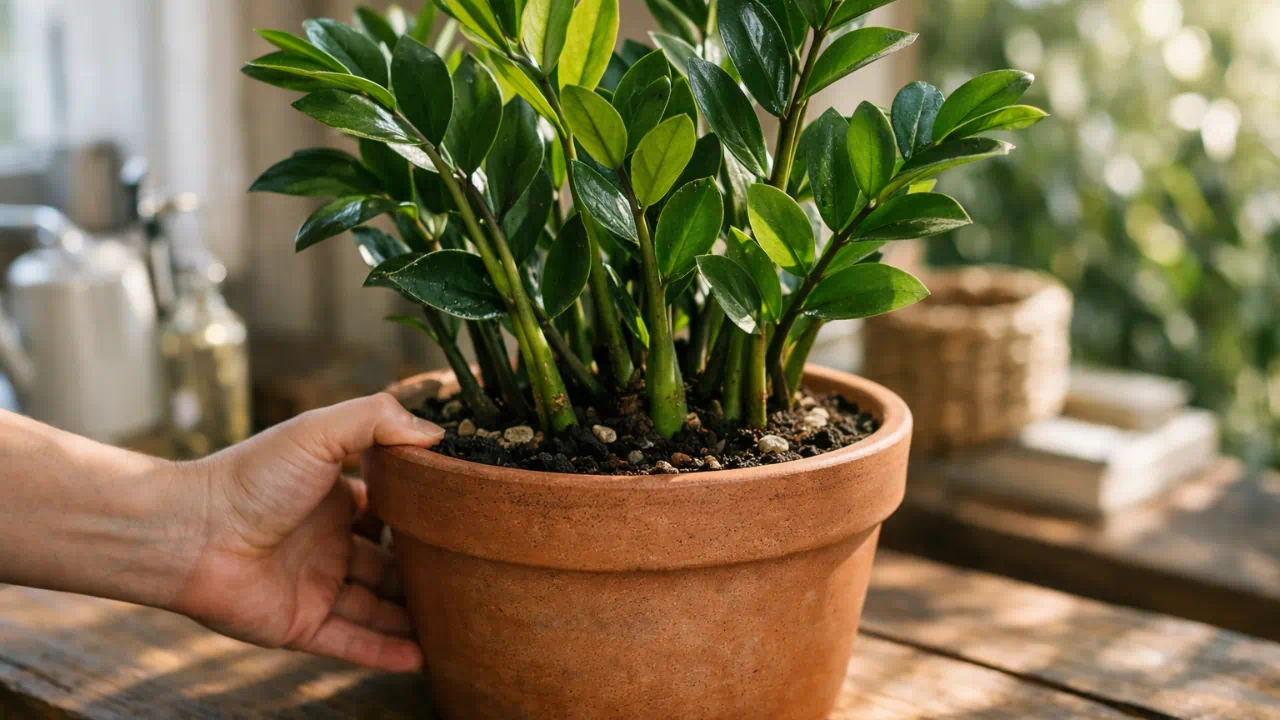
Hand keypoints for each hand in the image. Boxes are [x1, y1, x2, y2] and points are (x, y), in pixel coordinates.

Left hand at [174, 394, 443, 671]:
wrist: (190, 533)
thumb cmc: (251, 477)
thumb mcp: (319, 431)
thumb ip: (377, 421)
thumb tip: (436, 435)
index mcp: (331, 498)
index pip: (386, 510)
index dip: (419, 515)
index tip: (461, 519)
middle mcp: (325, 543)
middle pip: (387, 562)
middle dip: (422, 571)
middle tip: (470, 575)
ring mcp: (314, 586)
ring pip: (376, 606)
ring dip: (412, 615)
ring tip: (458, 620)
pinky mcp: (300, 625)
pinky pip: (351, 642)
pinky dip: (385, 651)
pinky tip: (422, 657)